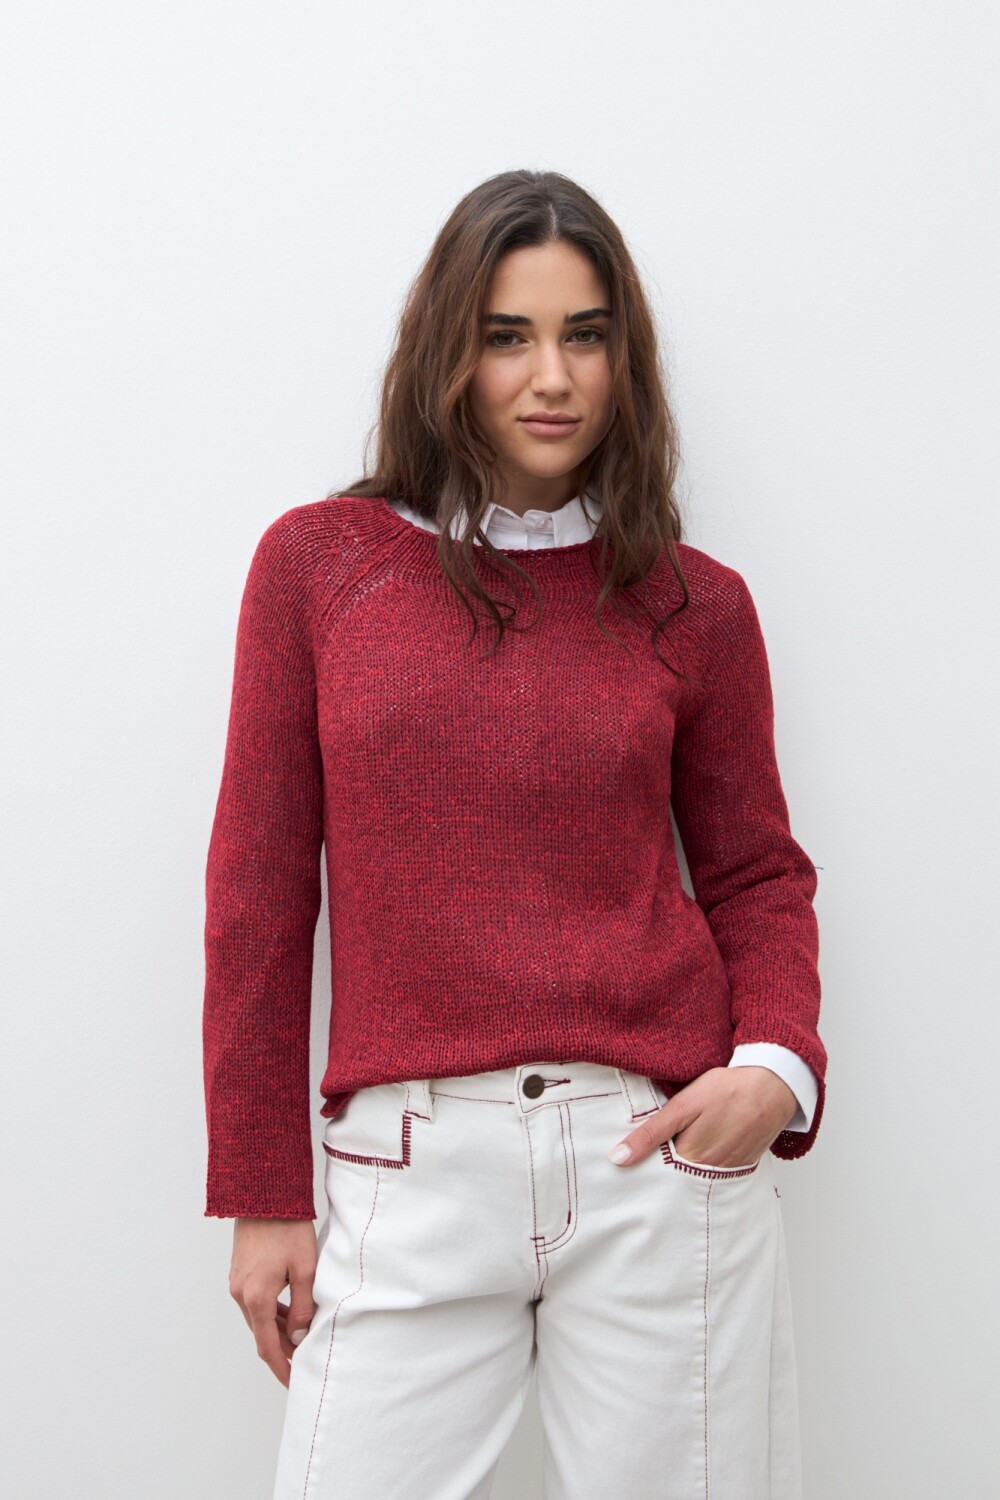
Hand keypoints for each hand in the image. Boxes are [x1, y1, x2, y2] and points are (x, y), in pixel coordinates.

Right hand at [230, 1218, 317, 1386]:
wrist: (264, 1196)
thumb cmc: (288, 1229)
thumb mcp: (304, 1269)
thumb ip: (303, 1307)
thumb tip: (301, 1337)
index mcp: (257, 1297)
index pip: (268, 1347)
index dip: (282, 1368)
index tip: (294, 1382)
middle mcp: (240, 1294)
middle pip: (263, 1335)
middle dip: (283, 1350)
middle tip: (305, 1360)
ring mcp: (237, 1283)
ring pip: (259, 1319)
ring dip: (278, 1330)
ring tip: (302, 1337)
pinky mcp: (239, 1273)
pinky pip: (255, 1303)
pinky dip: (271, 1313)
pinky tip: (289, 1313)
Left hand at [608, 1066, 797, 1169]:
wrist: (773, 1086)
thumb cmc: (726, 1090)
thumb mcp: (682, 1106)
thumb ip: (650, 1134)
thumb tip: (618, 1158)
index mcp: (690, 1160)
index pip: (656, 1177)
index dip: (641, 1170)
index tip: (627, 1166)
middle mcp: (710, 1174)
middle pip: (676, 1181)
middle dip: (661, 1174)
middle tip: (649, 1158)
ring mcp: (728, 1171)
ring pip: (696, 1178)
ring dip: (683, 1170)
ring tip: (676, 1150)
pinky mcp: (742, 1165)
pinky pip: (717, 1174)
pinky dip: (704, 1166)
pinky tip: (700, 1150)